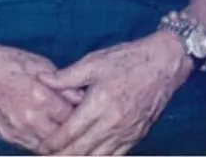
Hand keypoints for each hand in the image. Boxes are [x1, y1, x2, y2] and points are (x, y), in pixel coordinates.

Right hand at [0, 39, 82, 152]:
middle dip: (73, 135)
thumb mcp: (39, 64)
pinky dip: (41, 145)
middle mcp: (30, 118)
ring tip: (69, 138)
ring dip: (58, 144)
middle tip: (83, 130)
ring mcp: (17, 130)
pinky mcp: (6, 136)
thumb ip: (61, 83)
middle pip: (62, 138)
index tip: (91, 115)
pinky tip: (48, 138)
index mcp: (41, 98)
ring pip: (46, 148)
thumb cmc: (6, 61)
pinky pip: (30, 148)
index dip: (84, 118)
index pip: (73, 118)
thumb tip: (81, 96)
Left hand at [35, 31, 190, 154]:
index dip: (53, 143)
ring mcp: (127, 132)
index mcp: (101, 103)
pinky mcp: (137, 135)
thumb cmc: (128, 60)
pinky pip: (116, 156)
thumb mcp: (94, 61)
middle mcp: (114, 122)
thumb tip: (42, 80)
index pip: (71, 132)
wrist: (164, 63)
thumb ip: (66, 77)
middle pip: (82, 150)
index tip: (40, 146)